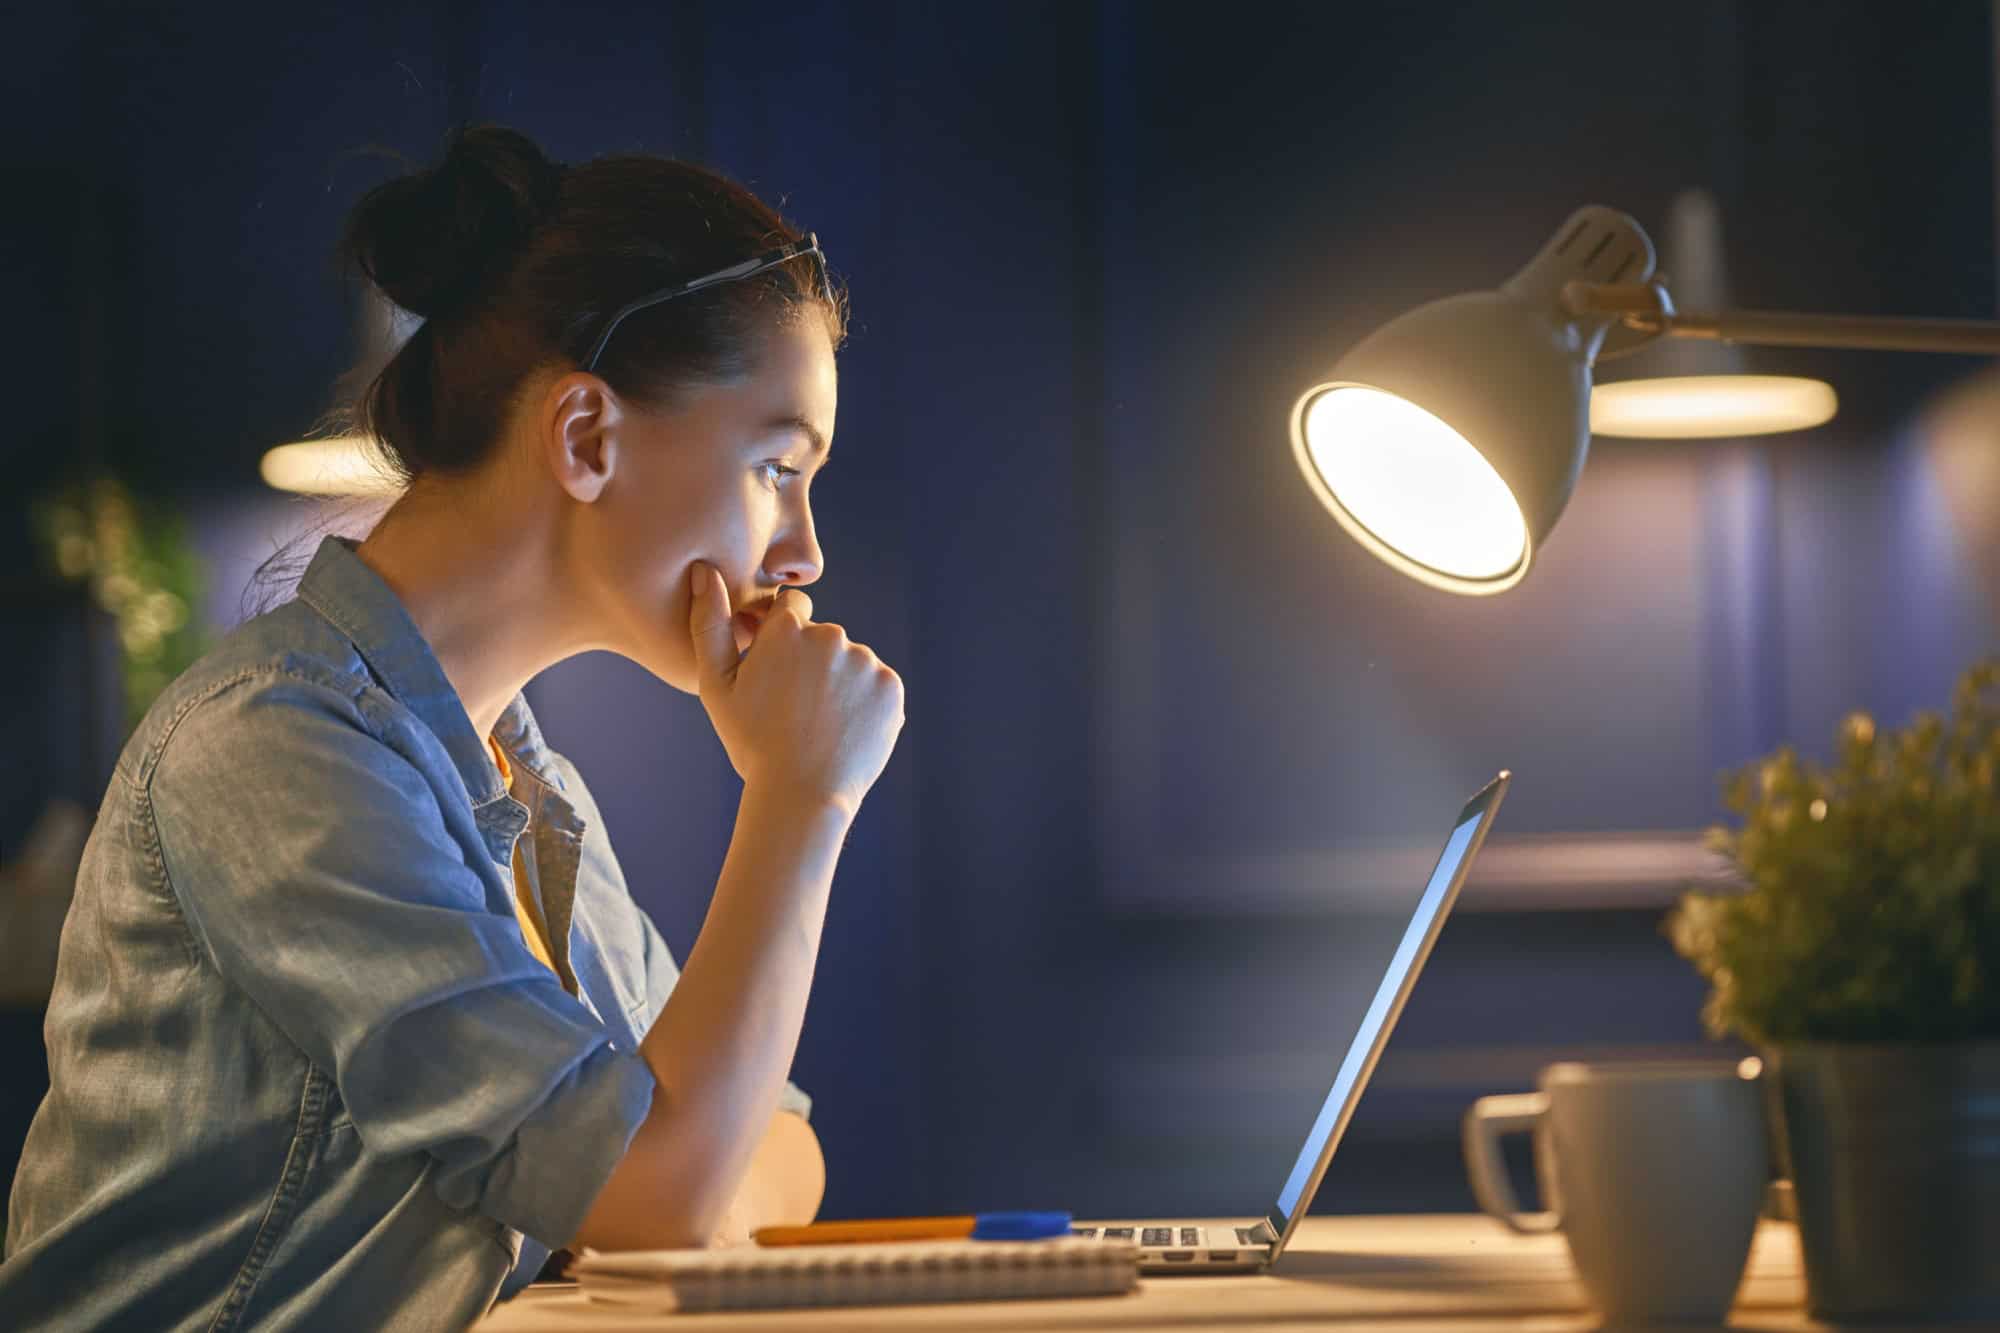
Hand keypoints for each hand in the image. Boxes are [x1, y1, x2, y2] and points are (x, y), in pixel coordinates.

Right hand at [687, 563, 904, 811]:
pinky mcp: (891, 687)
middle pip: (823, 637)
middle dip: (812, 662)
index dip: (784, 637)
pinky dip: (865, 702)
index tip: (780, 671)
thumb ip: (709, 624)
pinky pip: (876, 685)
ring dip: (840, 682)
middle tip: (797, 708)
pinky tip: (845, 730)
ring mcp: (865, 661)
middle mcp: (830, 636)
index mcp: (786, 630)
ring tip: (821, 724)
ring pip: (851, 662)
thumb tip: (704, 571)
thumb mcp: (717, 687)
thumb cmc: (752, 744)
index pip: (793, 607)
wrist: (802, 795)